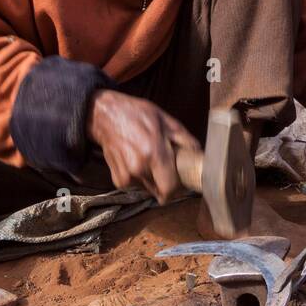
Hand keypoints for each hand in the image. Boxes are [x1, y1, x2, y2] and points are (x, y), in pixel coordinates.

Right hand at [86, 89, 199, 203]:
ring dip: (153, 179)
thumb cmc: (137, 115)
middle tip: (168, 167)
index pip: (169, 188)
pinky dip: (141, 177)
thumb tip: (199, 155)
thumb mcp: (166, 121)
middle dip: (167, 183)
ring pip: (149, 188)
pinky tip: (138, 161)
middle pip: (161, 190)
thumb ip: (186, 140)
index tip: (182, 184)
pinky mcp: (118, 180)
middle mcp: (138, 168)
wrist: (106, 116)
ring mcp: (126, 176)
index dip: (178, 189)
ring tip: (150, 158)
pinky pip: (137, 185)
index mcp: (153, 153)